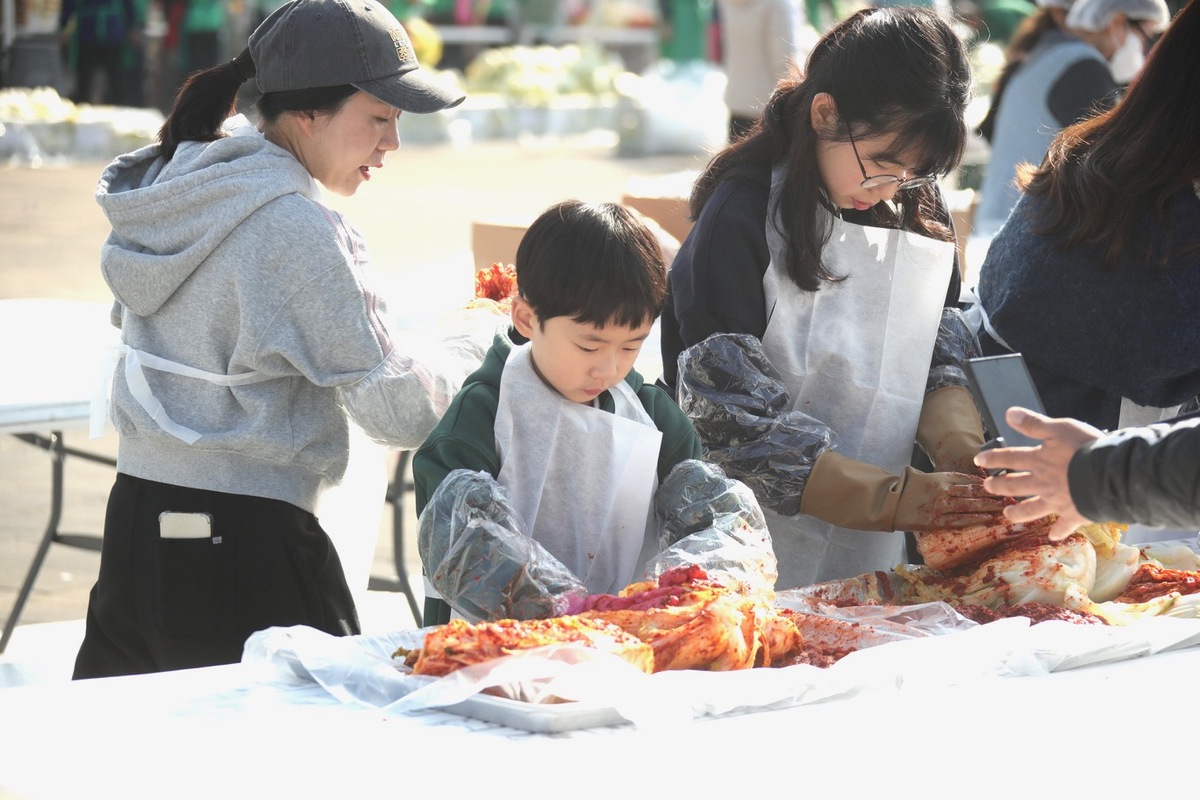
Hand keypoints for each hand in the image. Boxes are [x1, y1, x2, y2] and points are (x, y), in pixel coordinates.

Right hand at [894, 469, 1006, 531]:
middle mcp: (943, 491)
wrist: (889, 502)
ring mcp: (941, 506)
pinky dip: (975, 519)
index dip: (985, 483)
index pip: (968, 479)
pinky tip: (987, 518)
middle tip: (1009, 496)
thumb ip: (944, 478)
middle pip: (974, 492)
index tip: (998, 485)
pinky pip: (960, 520)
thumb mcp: (925, 475)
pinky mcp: (937, 521)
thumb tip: (965, 482)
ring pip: (971, 506)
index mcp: (941, 477)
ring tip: (1003, 508)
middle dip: (992, 495)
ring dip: (989, 507)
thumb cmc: (906, 488)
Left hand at [974, 407, 1101, 539]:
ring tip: (1008, 515)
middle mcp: (1043, 482)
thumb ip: (1034, 424)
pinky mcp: (1074, 513)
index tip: (979, 460)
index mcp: (1039, 460)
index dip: (993, 458)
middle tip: (988, 486)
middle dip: (999, 486)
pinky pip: (1063, 525)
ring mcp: (1057, 500)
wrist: (1108, 475)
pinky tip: (1053, 537)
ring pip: (1032, 509)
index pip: (1010, 458)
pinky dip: (1058, 531)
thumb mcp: (1059, 428)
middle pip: (1015, 485)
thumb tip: (1009, 415)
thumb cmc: (1086, 449)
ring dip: (1019, 513)